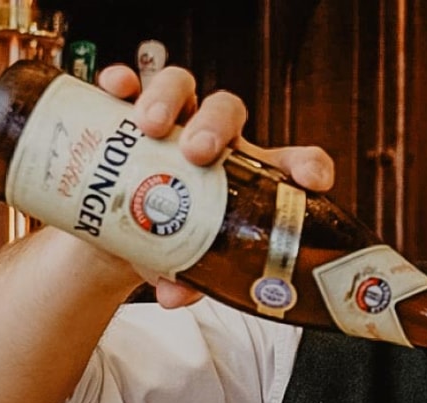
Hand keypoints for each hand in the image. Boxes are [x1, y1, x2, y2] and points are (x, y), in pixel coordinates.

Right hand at [95, 64, 335, 307]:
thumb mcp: (184, 264)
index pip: (291, 160)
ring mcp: (170, 122)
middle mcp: (213, 140)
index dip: (308, 166)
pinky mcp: (126, 115)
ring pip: (180, 87)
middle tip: (197, 154)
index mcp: (247, 176)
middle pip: (227, 111)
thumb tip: (175, 296)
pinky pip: (127, 86)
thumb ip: (189, 281)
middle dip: (215, 126)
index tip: (311, 182)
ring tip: (150, 127)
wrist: (118, 235)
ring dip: (168, 99)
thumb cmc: (170, 242)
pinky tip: (116, 90)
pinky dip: (122, 82)